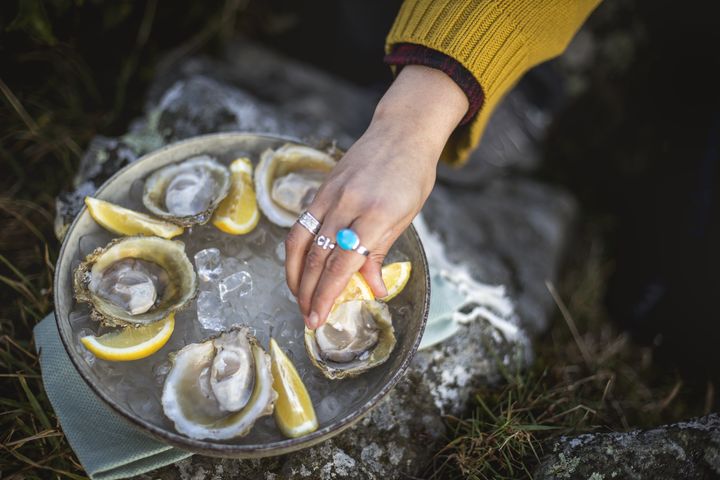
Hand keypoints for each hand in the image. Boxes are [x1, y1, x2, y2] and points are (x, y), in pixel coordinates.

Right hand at [284, 65, 468, 328]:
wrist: (401, 132)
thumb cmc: (411, 176)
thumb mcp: (405, 218)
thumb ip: (381, 253)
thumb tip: (373, 289)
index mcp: (376, 215)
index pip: (343, 265)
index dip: (327, 295)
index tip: (319, 318)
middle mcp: (348, 204)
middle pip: (317, 257)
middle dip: (308, 292)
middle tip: (307, 317)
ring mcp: (330, 195)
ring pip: (301, 242)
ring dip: (295, 275)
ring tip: (298, 297)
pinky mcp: (321, 189)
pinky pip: (301, 224)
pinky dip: (295, 250)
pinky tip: (297, 267)